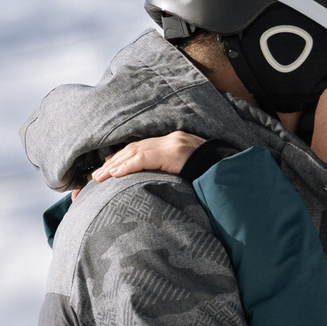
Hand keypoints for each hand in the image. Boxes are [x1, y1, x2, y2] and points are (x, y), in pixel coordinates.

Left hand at [92, 131, 211, 181]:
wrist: (230, 172)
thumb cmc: (212, 176)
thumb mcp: (189, 173)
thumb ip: (172, 173)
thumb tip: (157, 185)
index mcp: (173, 144)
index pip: (142, 149)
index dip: (122, 158)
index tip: (108, 168)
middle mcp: (171, 140)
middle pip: (134, 149)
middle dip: (113, 163)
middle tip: (96, 176)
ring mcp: (173, 145)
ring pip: (135, 152)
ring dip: (115, 165)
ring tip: (99, 177)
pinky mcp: (174, 153)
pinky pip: (145, 158)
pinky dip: (128, 166)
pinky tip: (115, 173)